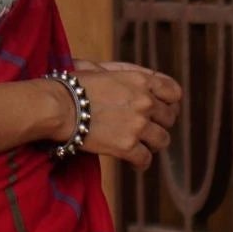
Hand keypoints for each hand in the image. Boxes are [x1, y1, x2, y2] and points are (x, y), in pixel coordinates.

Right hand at [64, 59, 180, 170]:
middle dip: (159, 124)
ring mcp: (138, 125)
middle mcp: (145, 102)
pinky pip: (145, 159)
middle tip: (147, 130)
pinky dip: (140, 163)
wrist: (58, 107)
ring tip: (142, 146)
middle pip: (169, 118)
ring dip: (153, 144)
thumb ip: (123, 72)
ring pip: (162, 140)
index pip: (174, 92)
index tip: (162, 110)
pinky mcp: (127, 146)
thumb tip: (134, 78)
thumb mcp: (101, 68)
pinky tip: (133, 163)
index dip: (170, 103)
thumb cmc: (72, 86)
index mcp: (141, 80)